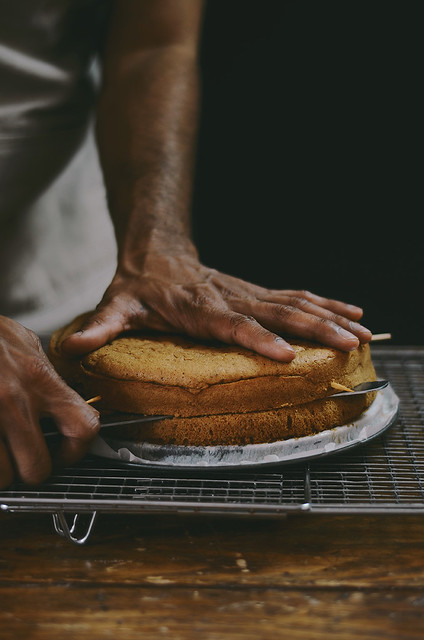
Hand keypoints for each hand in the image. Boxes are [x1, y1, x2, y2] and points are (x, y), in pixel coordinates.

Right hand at [0, 317, 99, 487]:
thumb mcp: (23, 343)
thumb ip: (44, 372)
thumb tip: (60, 392)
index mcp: (40, 380)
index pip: (82, 427)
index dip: (77, 450)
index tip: (65, 454)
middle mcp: (15, 401)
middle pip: (37, 467)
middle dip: (30, 471)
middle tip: (22, 462)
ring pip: (3, 476)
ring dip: (1, 472)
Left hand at [62, 252, 371, 359]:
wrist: (158, 250)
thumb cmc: (139, 284)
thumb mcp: (116, 304)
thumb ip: (101, 327)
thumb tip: (74, 347)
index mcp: (198, 307)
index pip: (231, 323)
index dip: (256, 339)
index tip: (284, 355)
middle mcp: (230, 297)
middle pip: (278, 312)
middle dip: (315, 329)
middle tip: (347, 343)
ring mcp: (248, 292)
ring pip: (296, 302)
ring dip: (331, 317)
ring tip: (363, 331)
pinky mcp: (258, 291)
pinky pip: (298, 296)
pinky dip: (328, 304)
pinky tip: (352, 312)